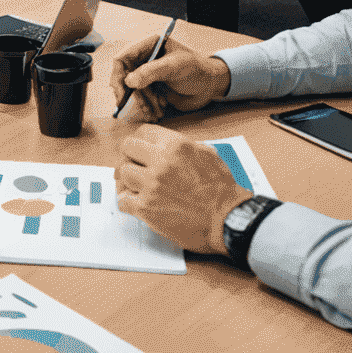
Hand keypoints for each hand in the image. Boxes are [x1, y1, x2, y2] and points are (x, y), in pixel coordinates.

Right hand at [110, 35, 229, 122]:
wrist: (211, 86)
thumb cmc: (197, 70)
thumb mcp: (174, 67)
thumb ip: (151, 72)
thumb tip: (129, 81)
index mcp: (148, 46)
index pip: (124, 57)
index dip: (118, 74)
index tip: (120, 91)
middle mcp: (145, 58)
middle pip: (125, 75)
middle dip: (130, 93)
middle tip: (128, 106)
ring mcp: (148, 73)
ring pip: (134, 89)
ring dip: (142, 102)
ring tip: (154, 112)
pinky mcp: (153, 86)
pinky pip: (142, 97)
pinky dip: (148, 106)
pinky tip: (159, 110)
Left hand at [116, 125, 251, 254]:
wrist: (228, 220)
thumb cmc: (222, 191)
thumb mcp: (207, 154)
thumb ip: (183, 146)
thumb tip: (167, 144)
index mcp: (176, 145)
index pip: (143, 132)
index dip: (140, 141)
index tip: (138, 149)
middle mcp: (161, 162)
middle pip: (127, 148)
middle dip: (129, 156)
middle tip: (133, 166)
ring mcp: (152, 185)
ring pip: (123, 173)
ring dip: (128, 180)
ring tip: (136, 187)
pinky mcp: (147, 208)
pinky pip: (123, 200)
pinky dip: (126, 202)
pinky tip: (135, 203)